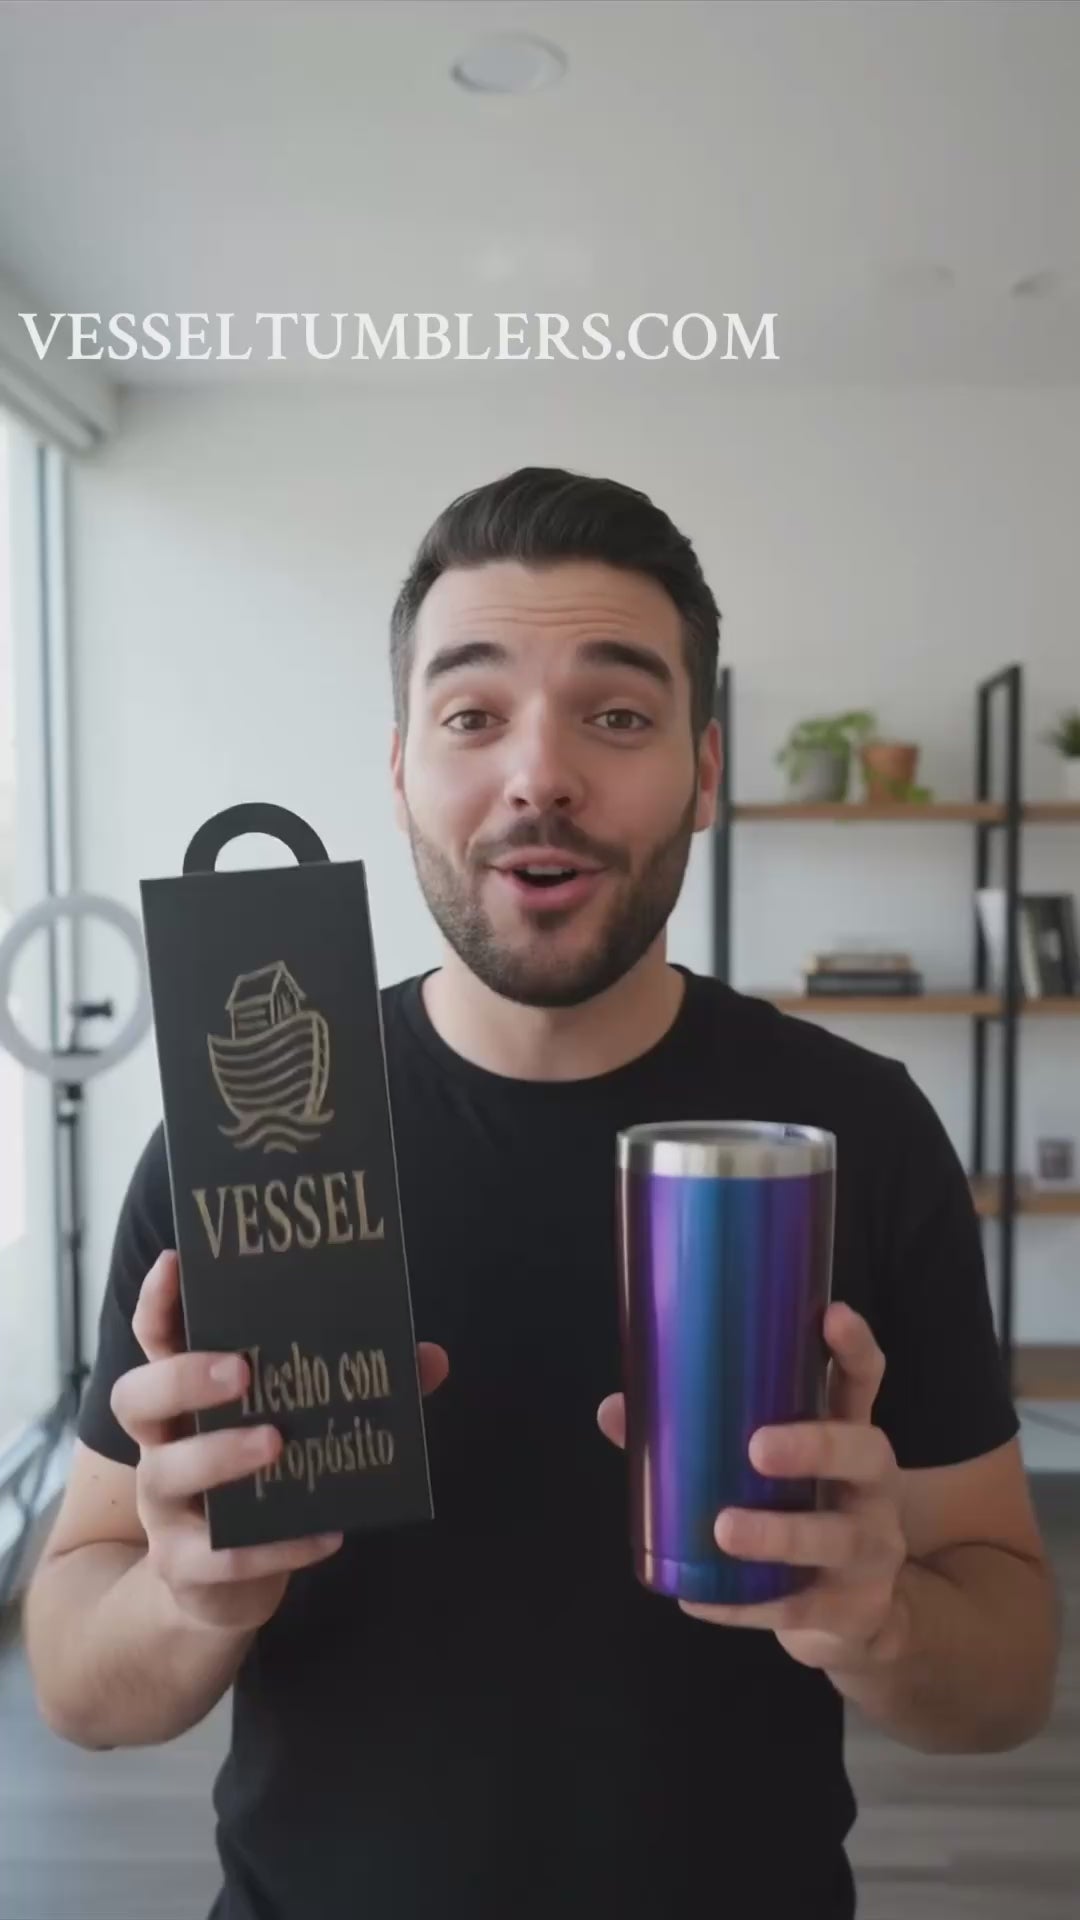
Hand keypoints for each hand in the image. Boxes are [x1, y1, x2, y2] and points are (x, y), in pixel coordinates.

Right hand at [111, 1251, 450, 1632]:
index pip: (155, 1337)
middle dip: (183, 1377)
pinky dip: (278, 1545)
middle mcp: (161, 1442)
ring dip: (221, 1453)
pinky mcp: (184, 1565)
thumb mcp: (298, 1427)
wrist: (214, 1588)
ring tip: (276, 1441)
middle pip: (137, 1396)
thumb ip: (354, 1388)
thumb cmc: (260, 1480)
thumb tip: (431, 1358)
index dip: (159, 1302)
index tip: (175, 1263)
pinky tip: (328, 1534)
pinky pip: (222, 1556)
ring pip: (167, 1472)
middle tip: (241, 1368)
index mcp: (183, 1395)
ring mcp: (164, 1506)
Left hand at [597, 1302, 907, 1676]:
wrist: (852, 1615)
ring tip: (724, 1528)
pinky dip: (746, 1605)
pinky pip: (800, 1606)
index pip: (862, 1381)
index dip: (853, 1347)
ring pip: (835, 1538)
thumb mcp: (762, 1469)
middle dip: (815, 1445)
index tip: (831, 1314)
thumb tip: (613, 1408)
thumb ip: (695, 1434)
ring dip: (778, 1534)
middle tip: (757, 1447)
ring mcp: (871, 1548)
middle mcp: (872, 1486)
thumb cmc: (794, 1511)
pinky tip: (700, 1599)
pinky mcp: (855, 1608)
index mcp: (849, 1435)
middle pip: (865, 1453)